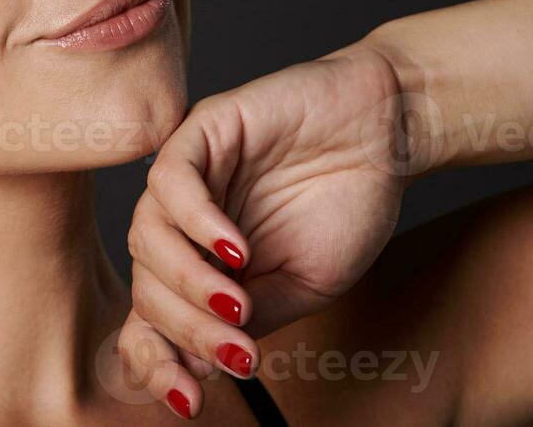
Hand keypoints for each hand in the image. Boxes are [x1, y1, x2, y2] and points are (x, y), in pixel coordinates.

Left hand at [117, 41, 412, 417]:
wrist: (386, 135)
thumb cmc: (344, 207)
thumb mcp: (303, 285)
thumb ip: (249, 319)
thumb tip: (198, 368)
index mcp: (198, 267)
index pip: (150, 319)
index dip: (157, 362)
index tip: (190, 402)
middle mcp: (179, 225)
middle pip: (145, 284)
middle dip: (186, 328)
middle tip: (237, 349)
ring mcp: (185, 178)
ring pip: (146, 234)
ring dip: (187, 280)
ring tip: (237, 302)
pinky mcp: (199, 132)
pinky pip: (170, 179)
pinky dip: (197, 221)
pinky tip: (235, 248)